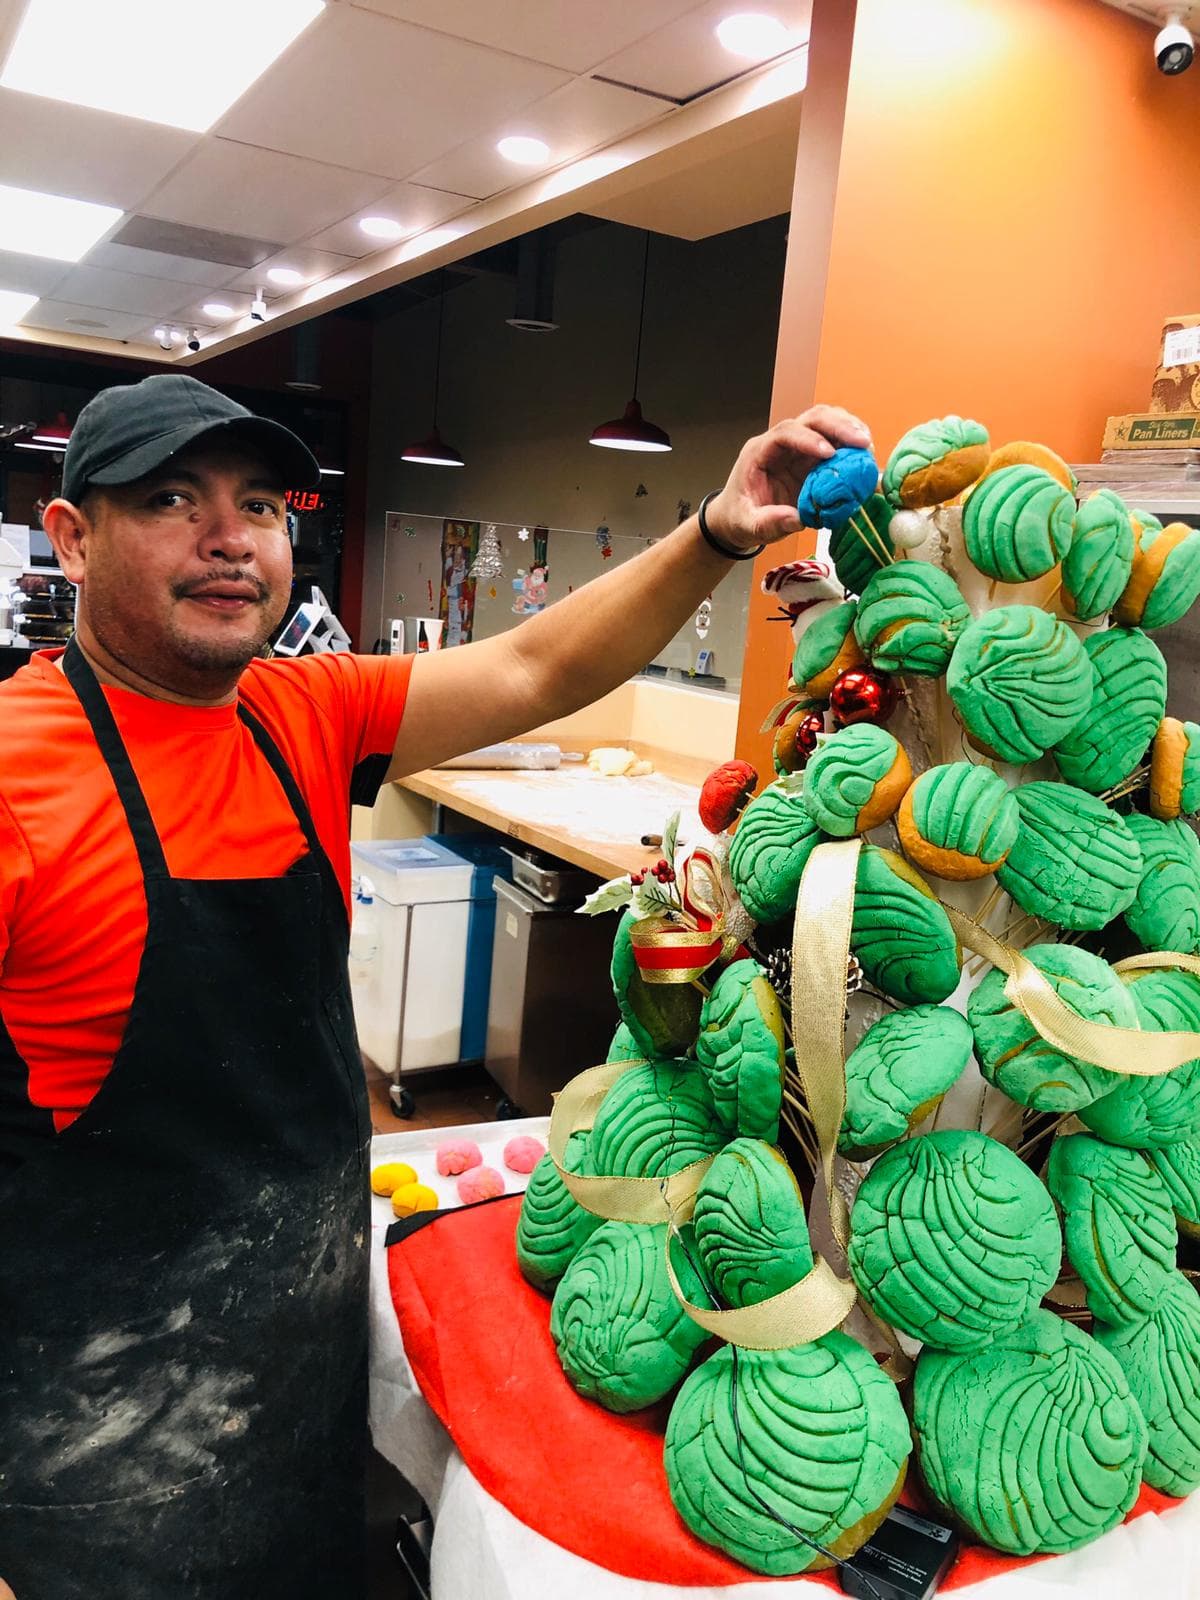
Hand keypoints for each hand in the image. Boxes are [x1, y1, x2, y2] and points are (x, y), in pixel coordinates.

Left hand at [703, 405, 872, 553]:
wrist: (737, 518)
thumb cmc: (739, 518)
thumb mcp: (748, 526)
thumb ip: (768, 522)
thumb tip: (797, 520)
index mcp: (759, 452)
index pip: (785, 433)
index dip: (809, 439)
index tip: (829, 453)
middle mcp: (781, 444)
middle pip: (811, 419)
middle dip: (838, 426)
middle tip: (862, 442)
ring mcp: (798, 449)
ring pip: (826, 423)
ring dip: (849, 429)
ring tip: (867, 446)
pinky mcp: (812, 459)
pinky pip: (834, 442)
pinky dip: (850, 445)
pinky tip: (864, 457)